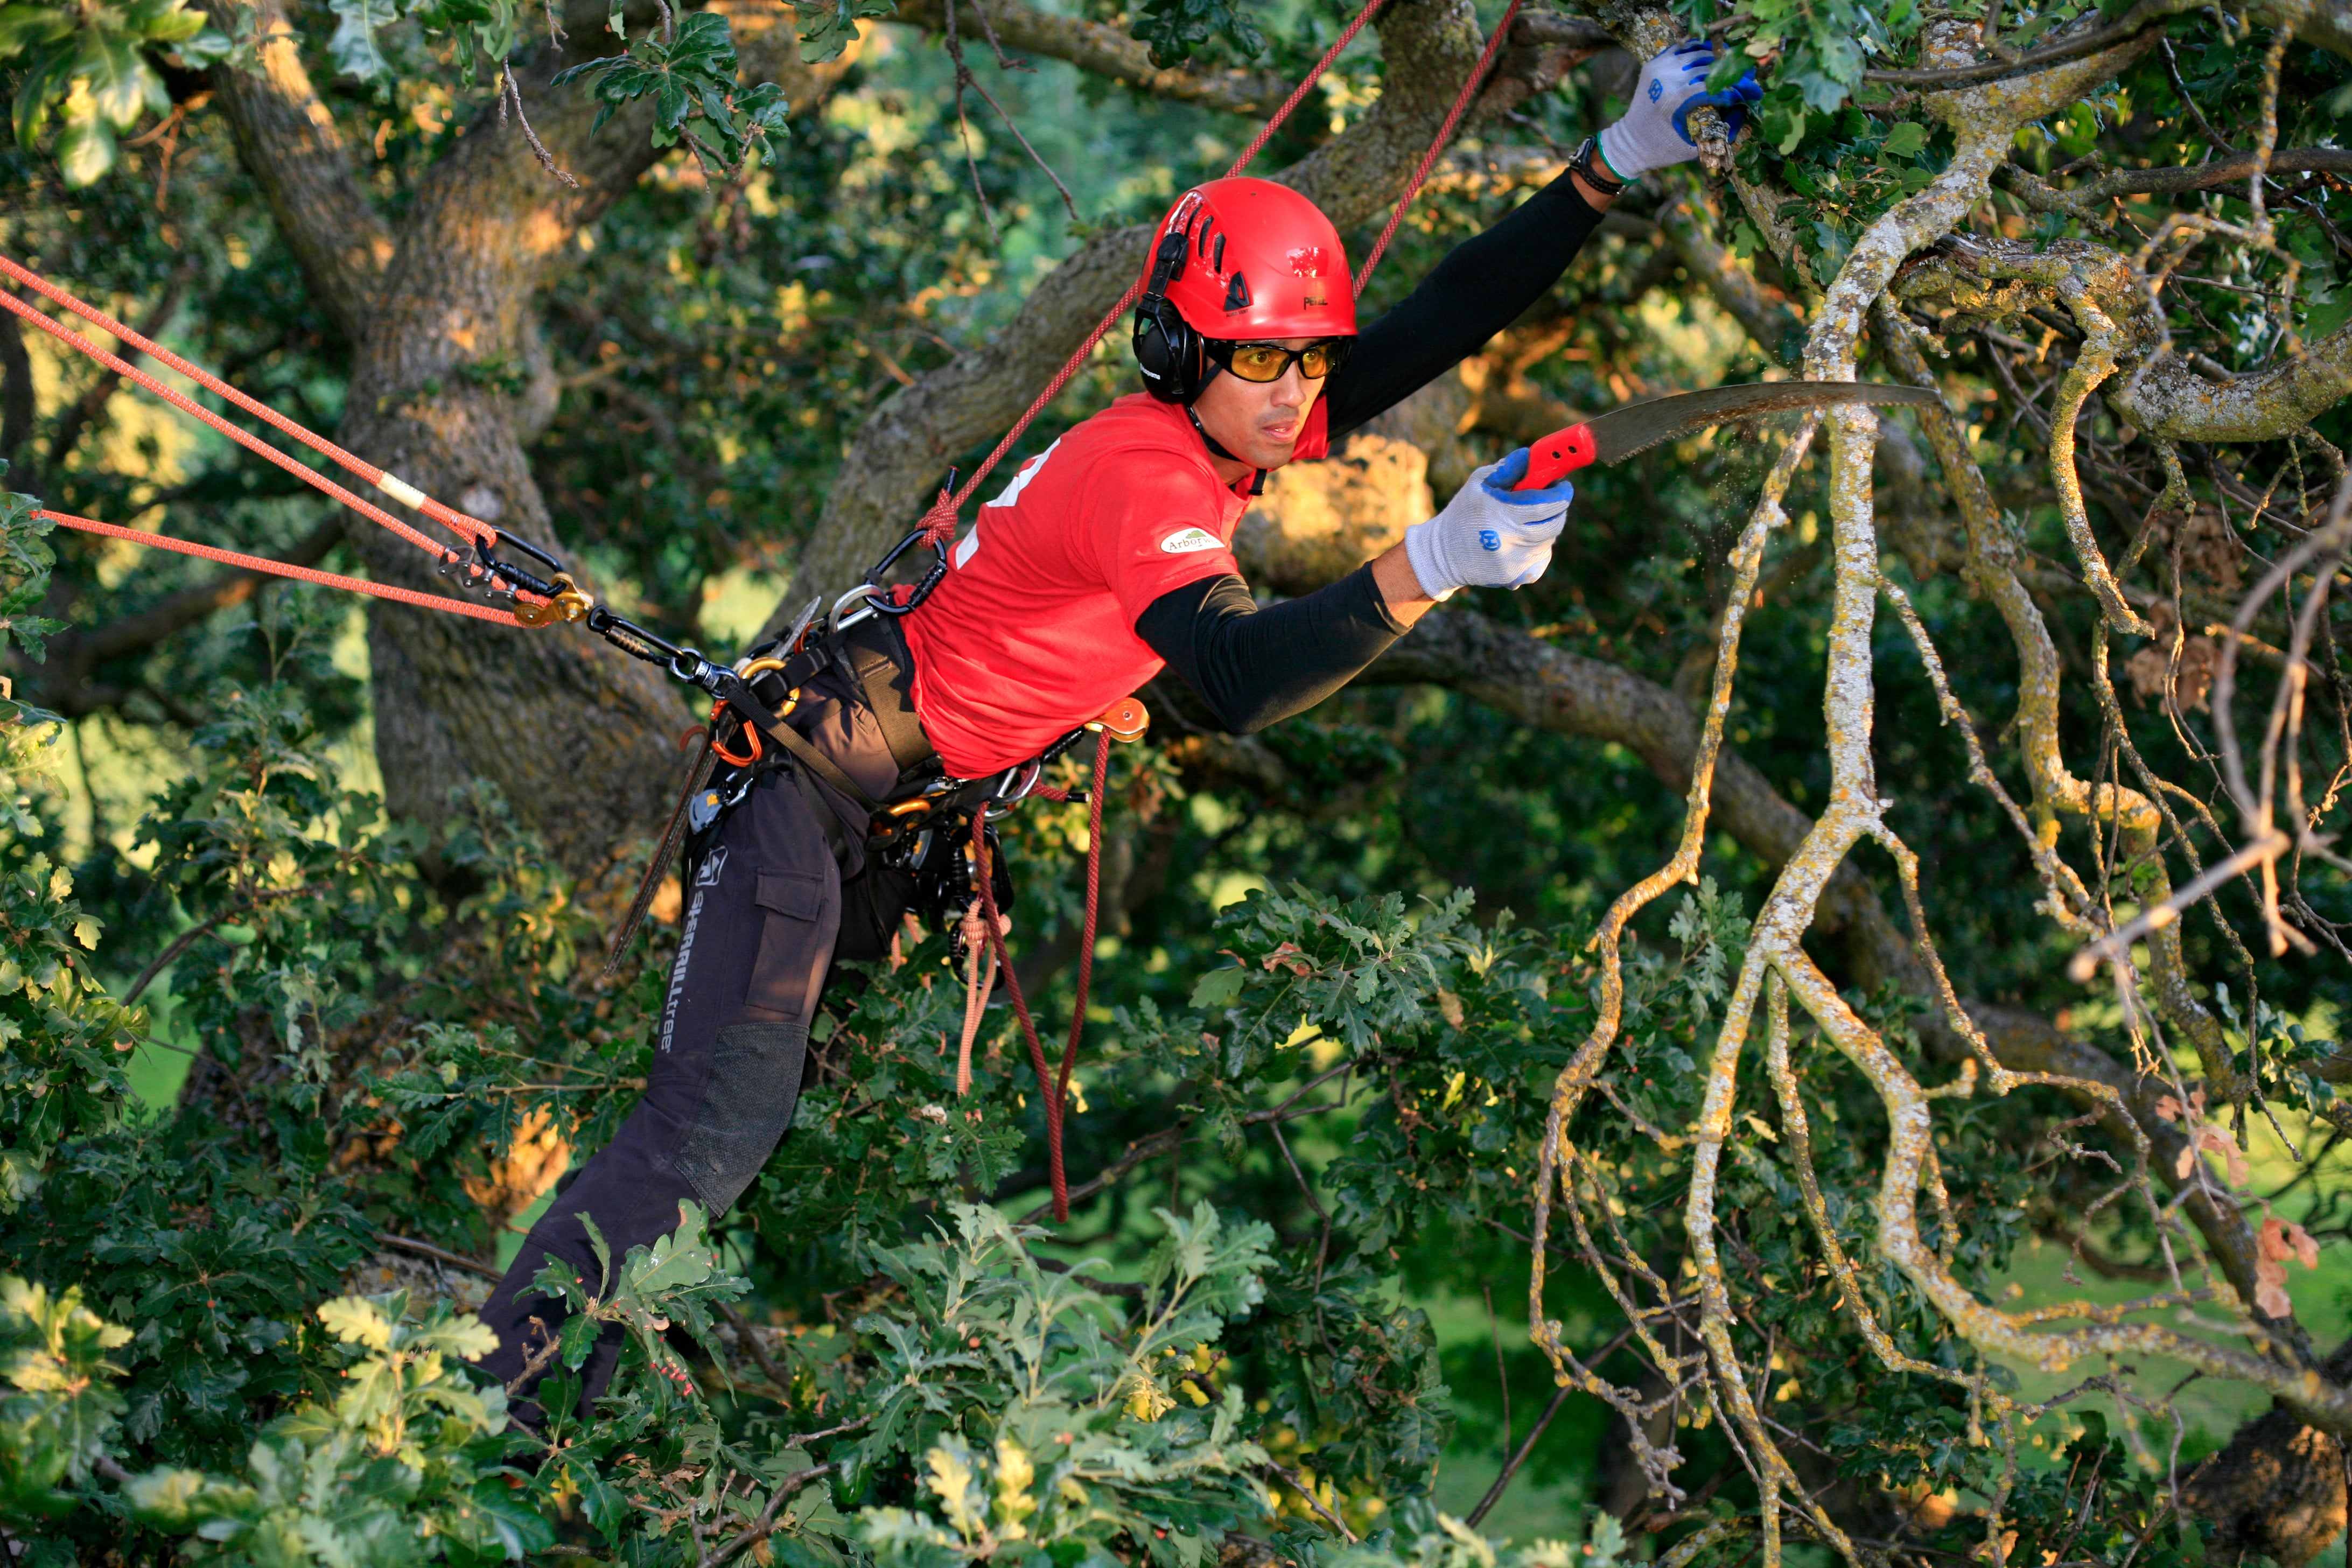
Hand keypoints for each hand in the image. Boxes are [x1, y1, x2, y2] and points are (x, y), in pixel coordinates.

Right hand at [1402, 449, 1572, 599]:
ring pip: (1549, 541)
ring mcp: (1513, 562)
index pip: (1546, 504)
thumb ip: (1508, 468)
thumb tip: (1531, 456)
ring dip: (1546, 528)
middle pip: (1554, 524)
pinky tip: (1521, 542)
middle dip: (1558, 509)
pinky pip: (1541, 559)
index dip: (1561, 494)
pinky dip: (1538, 548)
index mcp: (1500, 513)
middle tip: (1552, 501)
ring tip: (1527, 521)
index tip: (1563, 486)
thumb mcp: (1478, 483)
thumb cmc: (1464, 512)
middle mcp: (1509, 540)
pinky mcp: (1514, 577)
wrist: (1443, 555)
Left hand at [1594, 40, 1761, 183]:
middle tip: (1748, 79)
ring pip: (1699, 53)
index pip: (1715, 86)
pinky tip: (1714, 59)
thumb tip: (1746, 111)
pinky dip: (1700, 51)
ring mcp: (1659, 68)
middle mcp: (1666, 79)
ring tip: (1735, 68)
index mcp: (1674, 99)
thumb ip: (1719, 130)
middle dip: (1733, 73)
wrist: (1630, 142)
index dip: (1738, 89)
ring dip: (1719, 59)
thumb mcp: (1692, 146)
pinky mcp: (1654, 63)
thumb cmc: (1662, 149)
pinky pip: (1683, 49)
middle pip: (1709, 67)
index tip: (1754, 93)